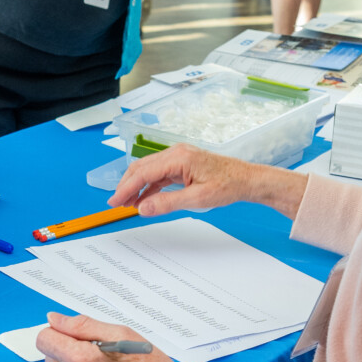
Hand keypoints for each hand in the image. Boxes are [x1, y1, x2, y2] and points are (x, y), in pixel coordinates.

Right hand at [109, 144, 303, 218]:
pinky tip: (143, 198)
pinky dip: (148, 186)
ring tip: (126, 203)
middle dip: (126, 185)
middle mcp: (176, 153)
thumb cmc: (227, 186)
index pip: (143, 172)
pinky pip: (159, 173)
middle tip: (115, 204)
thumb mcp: (197, 199)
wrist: (246, 180)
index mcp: (178, 158)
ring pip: (148, 170)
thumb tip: (143, 208)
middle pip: (141, 167)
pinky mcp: (182, 163)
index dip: (126, 188)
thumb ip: (167, 203)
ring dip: (136, 186)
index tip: (114, 201)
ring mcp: (178, 157)